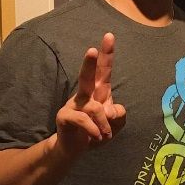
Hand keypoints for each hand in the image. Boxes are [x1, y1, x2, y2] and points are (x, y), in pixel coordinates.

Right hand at [55, 33, 125, 155]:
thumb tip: (109, 110)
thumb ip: (119, 115)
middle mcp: (85, 94)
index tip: (109, 35)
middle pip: (88, 76)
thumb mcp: (115, 124)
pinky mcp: (64, 116)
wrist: (76, 149)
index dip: (107, 54)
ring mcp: (74, 104)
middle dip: (89, 63)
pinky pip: (83, 120)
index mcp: (99, 91)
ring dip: (105, 125)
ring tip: (105, 135)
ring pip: (94, 107)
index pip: (104, 70)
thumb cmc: (97, 131)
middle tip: (92, 50)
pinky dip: (95, 130)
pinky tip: (97, 137)